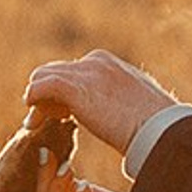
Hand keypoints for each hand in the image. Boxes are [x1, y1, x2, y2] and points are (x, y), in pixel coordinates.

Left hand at [22, 51, 178, 155]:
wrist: (159, 130)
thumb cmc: (154, 126)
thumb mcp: (136, 103)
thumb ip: (119, 99)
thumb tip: (117, 111)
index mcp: (108, 63)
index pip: (72, 70)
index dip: (61, 93)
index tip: (61, 114)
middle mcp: (94, 61)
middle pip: (54, 71)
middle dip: (46, 95)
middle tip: (42, 120)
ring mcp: (84, 73)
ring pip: (42, 78)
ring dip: (37, 102)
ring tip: (36, 124)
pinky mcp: (74, 88)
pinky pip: (40, 88)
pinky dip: (33, 100)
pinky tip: (33, 121)